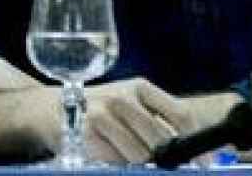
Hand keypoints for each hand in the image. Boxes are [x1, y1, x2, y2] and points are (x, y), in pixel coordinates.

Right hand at [78, 78, 196, 163]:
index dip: (195, 142)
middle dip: (165, 156)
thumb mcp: (130, 105)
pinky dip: (119, 162)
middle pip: (162, 138)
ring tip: (129, 155)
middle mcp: (122, 97)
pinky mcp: (87, 132)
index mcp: (140, 88)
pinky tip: (110, 152)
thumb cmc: (100, 110)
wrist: (50, 109)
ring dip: (140, 162)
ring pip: (141, 154)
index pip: (181, 114)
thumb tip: (194, 154)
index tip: (202, 163)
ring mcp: (103, 113)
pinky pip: (118, 160)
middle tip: (161, 162)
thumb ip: (158, 122)